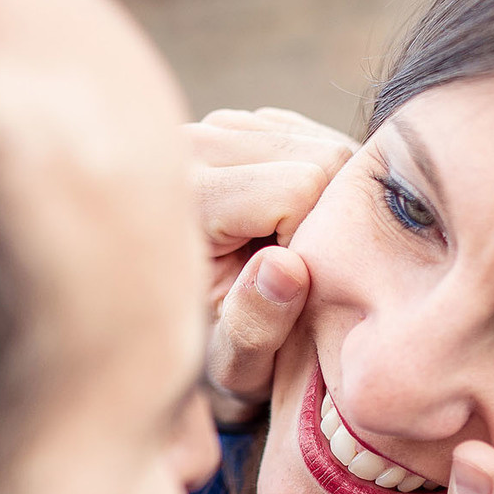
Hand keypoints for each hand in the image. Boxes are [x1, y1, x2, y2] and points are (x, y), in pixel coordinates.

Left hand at [186, 107, 353, 413]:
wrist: (163, 336)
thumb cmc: (205, 361)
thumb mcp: (233, 365)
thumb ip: (256, 325)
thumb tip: (286, 269)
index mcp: (185, 198)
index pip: (300, 187)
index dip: (317, 244)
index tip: (295, 291)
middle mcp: (190, 145)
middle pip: (319, 156)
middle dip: (329, 220)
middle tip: (298, 277)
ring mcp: (211, 129)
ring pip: (323, 145)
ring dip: (325, 205)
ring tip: (286, 257)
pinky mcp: (234, 127)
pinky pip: (311, 142)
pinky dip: (316, 187)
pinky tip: (283, 231)